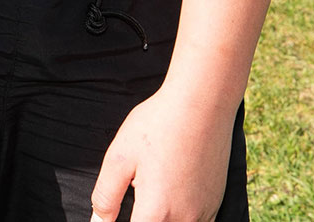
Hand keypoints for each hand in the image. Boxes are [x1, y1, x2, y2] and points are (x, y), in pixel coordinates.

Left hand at [90, 84, 236, 221]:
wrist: (202, 104)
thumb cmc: (158, 125)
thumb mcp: (120, 157)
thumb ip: (106, 196)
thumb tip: (99, 221)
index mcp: (155, 213)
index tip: (119, 208)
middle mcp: (183, 221)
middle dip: (142, 216)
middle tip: (138, 187)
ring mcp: (203, 215)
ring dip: (160, 217)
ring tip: (154, 188)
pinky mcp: (215, 205)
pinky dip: (180, 216)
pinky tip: (171, 192)